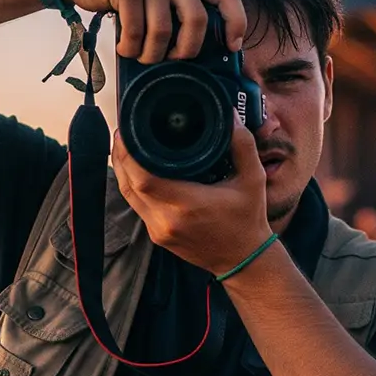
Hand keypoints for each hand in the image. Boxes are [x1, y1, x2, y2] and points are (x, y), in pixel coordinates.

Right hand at [53, 0, 247, 63]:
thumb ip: (176, 10)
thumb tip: (195, 50)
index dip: (236, 22)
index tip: (232, 46)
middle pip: (197, 20)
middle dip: (185, 50)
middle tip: (171, 59)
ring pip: (163, 31)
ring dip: (151, 54)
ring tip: (140, 54)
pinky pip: (135, 30)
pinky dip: (129, 47)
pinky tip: (124, 46)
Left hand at [112, 113, 272, 276]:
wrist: (244, 259)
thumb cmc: (247, 221)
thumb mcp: (253, 179)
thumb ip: (242, 144)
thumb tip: (229, 115)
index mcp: (187, 204)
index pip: (143, 178)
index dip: (129, 153)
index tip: (128, 131)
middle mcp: (167, 220)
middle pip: (128, 184)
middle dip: (122, 156)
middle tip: (124, 131)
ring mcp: (159, 230)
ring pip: (128, 195)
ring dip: (123, 170)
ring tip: (126, 145)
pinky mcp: (157, 235)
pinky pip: (136, 206)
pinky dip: (133, 186)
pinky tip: (137, 169)